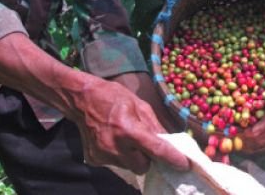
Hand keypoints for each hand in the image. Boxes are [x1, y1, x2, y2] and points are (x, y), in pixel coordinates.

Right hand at [0, 33, 188, 174]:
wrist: (80, 99)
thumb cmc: (113, 97)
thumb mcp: (138, 104)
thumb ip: (154, 125)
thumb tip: (171, 142)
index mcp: (128, 128)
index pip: (156, 149)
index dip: (172, 158)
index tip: (184, 165)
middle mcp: (115, 145)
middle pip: (143, 166)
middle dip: (148, 158)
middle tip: (145, 143)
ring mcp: (103, 155)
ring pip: (129, 166)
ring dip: (133, 156)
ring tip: (126, 138)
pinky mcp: (95, 159)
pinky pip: (115, 164)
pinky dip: (119, 156)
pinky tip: (113, 140)